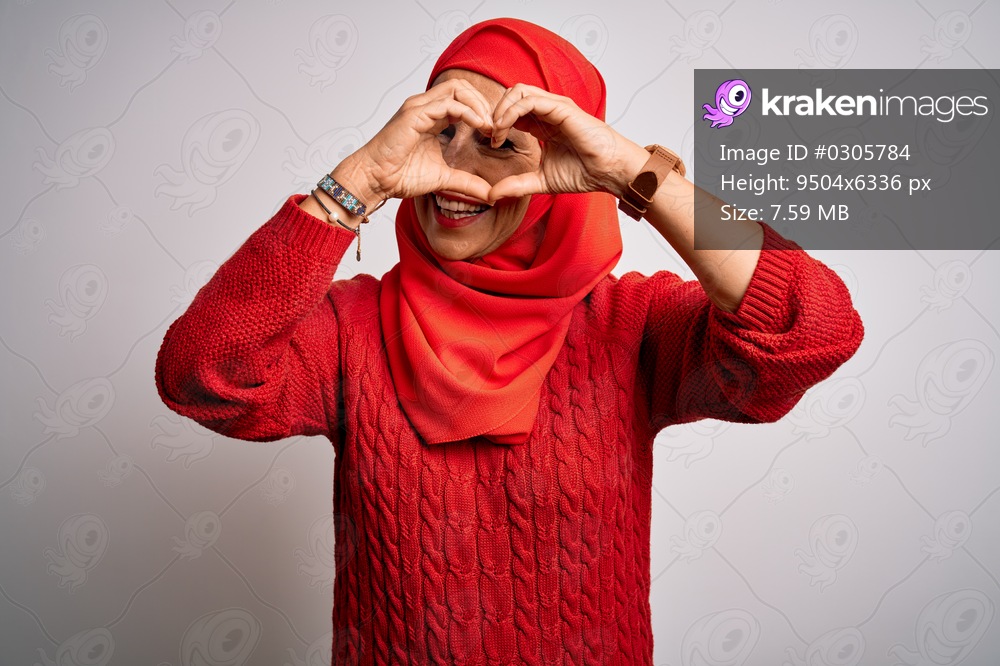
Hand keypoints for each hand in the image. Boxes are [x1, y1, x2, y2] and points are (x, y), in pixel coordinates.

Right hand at [344, 79, 496, 203]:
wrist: (375, 179)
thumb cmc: (400, 176)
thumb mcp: (443, 179)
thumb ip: (467, 182)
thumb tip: (490, 194)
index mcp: (432, 117)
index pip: (462, 99)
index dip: (482, 112)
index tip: (493, 133)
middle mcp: (425, 107)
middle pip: (462, 86)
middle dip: (483, 103)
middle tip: (494, 127)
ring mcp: (419, 107)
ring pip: (457, 87)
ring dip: (477, 104)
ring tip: (487, 126)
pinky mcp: (415, 114)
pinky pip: (448, 103)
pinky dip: (468, 112)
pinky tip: (478, 127)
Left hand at [485, 84, 647, 200]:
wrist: (609, 172)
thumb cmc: (584, 173)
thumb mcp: (541, 181)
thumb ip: (517, 184)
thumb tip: (491, 194)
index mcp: (542, 124)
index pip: (511, 111)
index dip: (496, 123)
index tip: (491, 143)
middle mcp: (547, 111)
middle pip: (511, 96)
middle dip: (495, 112)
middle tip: (489, 135)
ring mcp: (554, 107)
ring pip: (518, 92)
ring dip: (500, 110)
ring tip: (495, 132)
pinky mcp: (561, 108)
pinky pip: (529, 100)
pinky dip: (511, 111)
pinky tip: (504, 128)